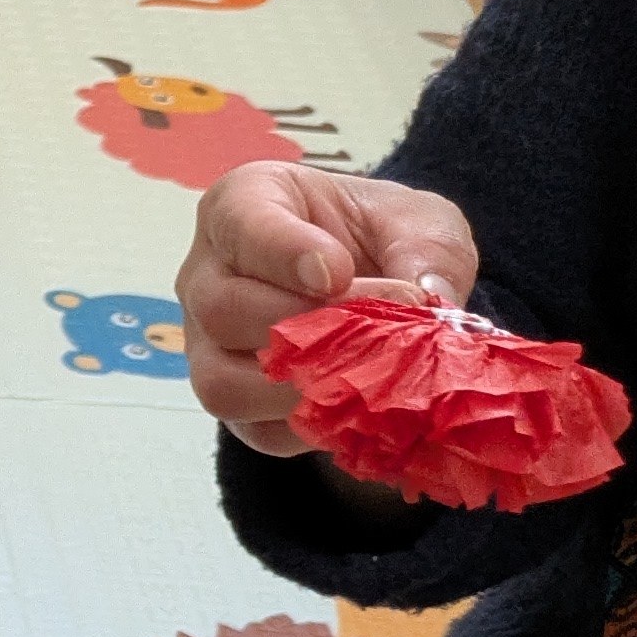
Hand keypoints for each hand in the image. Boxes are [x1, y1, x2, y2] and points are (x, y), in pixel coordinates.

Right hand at [181, 163, 481, 454]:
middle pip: (225, 311)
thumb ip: (427, 250)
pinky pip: (253, 429)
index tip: (335, 271)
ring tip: (369, 372)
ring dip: (302, 385)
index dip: (285, 253)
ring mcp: (207, 345)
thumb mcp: (419, 222)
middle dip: (309, 326)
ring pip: (222, 381)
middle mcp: (205, 276)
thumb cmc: (381, 237)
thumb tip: (430, 301)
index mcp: (241, 207)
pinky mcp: (231, 401)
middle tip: (385, 325)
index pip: (241, 227)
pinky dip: (309, 425)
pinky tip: (357, 403)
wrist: (375, 280)